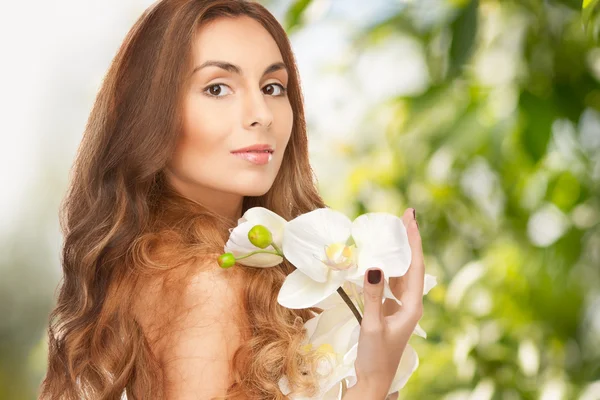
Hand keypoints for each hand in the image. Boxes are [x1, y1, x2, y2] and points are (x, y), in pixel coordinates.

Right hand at [352, 215, 424, 397]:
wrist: (374, 380)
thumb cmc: (376, 357)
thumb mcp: (372, 325)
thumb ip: (373, 296)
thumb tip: (374, 266)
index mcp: (413, 306)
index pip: (416, 266)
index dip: (414, 241)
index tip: (411, 218)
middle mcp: (411, 304)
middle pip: (412, 265)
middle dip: (408, 241)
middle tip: (403, 217)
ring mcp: (402, 307)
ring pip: (403, 273)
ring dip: (398, 253)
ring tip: (392, 232)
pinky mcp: (391, 311)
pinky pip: (392, 283)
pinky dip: (387, 269)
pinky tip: (378, 261)